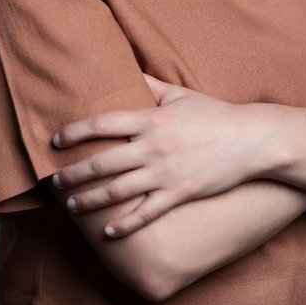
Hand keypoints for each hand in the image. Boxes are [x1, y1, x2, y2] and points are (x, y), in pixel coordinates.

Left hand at [49, 74, 279, 237]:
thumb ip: (151, 85)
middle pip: (102, 162)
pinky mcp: (180, 193)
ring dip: (90, 200)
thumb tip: (128, 71)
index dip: (74, 132)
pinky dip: (125, 225)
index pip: (102, 124)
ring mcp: (166, 173)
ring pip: (117, 191)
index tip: (56, 140)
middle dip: (73, 173)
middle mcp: (153, 147)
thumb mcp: (181, 95)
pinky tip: (109, 233)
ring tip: (72, 206)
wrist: (252, 140)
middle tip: (53, 180)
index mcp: (151, 119)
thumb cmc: (215, 115)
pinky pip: (146, 213)